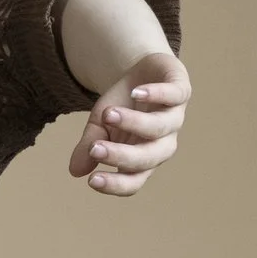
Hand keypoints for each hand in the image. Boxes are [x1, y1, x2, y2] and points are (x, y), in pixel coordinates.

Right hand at [67, 48, 188, 195]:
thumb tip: (75, 172)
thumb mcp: (100, 124)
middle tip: (95, 149)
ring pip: (160, 127)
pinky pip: (175, 95)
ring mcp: (174, 117)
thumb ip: (89, 146)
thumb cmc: (122, 106)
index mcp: (143, 158)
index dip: (116, 184)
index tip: (92, 181)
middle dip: (121, 155)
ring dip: (133, 122)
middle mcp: (162, 143)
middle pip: (148, 158)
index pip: (134, 181)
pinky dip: (157, 94)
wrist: (144, 73)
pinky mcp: (181, 90)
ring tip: (108, 114)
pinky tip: (136, 92)